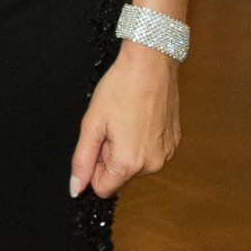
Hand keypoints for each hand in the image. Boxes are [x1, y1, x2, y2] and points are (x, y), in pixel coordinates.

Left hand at [69, 44, 179, 200]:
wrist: (151, 62)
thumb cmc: (121, 87)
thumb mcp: (92, 124)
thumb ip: (82, 160)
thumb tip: (75, 188)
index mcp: (129, 163)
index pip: (102, 188)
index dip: (94, 166)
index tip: (99, 141)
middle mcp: (152, 165)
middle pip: (119, 176)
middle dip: (110, 156)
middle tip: (113, 125)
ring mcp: (166, 154)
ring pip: (135, 165)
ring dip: (125, 148)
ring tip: (127, 120)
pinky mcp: (174, 142)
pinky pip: (150, 153)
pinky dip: (141, 140)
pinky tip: (140, 118)